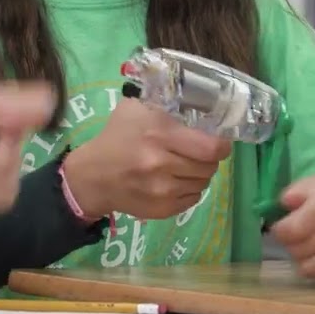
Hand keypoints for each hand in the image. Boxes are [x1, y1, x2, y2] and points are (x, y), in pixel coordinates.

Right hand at [62, 98, 231, 220]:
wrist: (92, 177)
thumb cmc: (116, 137)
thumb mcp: (134, 109)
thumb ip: (164, 103)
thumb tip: (197, 104)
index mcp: (159, 134)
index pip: (212, 147)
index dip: (221, 145)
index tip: (218, 141)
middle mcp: (163, 163)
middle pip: (210, 166)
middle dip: (209, 158)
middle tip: (199, 152)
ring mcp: (163, 190)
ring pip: (203, 183)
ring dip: (199, 174)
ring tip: (185, 166)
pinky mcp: (163, 209)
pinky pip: (193, 199)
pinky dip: (189, 189)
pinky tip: (175, 180)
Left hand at [269, 175, 314, 285]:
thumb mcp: (313, 185)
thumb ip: (293, 193)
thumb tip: (284, 204)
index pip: (296, 228)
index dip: (281, 232)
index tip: (280, 229)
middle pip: (301, 250)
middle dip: (291, 246)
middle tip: (295, 239)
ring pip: (313, 268)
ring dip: (303, 262)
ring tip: (307, 249)